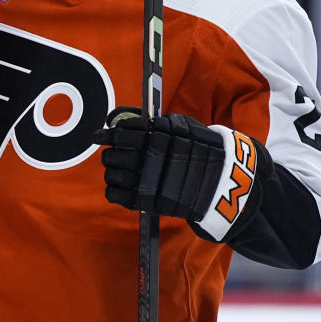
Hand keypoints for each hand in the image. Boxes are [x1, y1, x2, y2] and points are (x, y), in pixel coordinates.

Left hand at [92, 109, 225, 219]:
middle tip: (114, 155)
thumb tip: (117, 118)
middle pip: (112, 155)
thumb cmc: (199, 150)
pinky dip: (113, 189)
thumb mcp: (182, 126)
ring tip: (120, 171)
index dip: (108, 135)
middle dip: (110, 154)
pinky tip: (121, 186)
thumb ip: (152, 121)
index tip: (98, 136)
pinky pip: (114, 194)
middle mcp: (151, 159)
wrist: (221, 183)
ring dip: (112, 171)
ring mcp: (147, 183)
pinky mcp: (146, 202)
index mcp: (158, 138)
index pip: (122, 134)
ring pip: (111, 174)